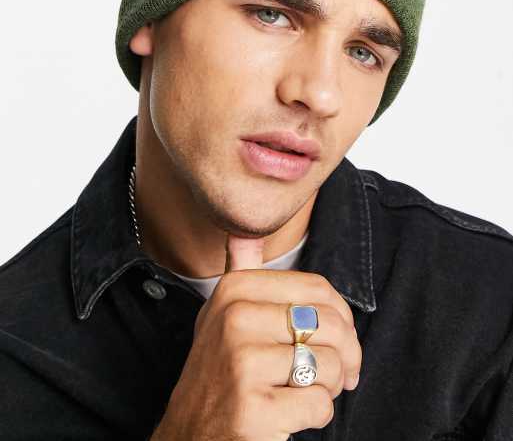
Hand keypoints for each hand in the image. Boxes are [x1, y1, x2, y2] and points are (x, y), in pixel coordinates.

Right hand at [150, 234, 361, 440]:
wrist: (190, 436)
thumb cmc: (219, 373)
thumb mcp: (222, 314)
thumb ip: (239, 270)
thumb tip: (241, 231)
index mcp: (234, 290)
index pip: (318, 288)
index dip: (340, 316)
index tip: (337, 338)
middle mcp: (234, 319)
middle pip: (330, 323)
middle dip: (347, 355)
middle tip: (336, 374)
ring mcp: (241, 363)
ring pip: (329, 364)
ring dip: (330, 387)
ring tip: (307, 391)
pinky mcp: (253, 409)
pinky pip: (319, 405)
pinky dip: (315, 416)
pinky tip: (290, 414)